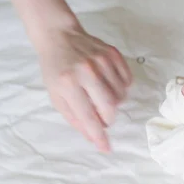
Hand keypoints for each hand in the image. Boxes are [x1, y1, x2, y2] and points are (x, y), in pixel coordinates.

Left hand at [38, 26, 131, 151]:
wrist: (59, 35)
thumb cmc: (55, 69)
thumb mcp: (57, 96)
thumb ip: (74, 117)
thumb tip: (93, 137)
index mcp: (68, 83)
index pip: (87, 115)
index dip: (98, 135)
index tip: (106, 148)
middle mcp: (86, 71)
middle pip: (110, 106)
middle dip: (109, 117)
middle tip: (102, 117)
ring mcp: (102, 60)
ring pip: (121, 94)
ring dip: (115, 102)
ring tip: (103, 96)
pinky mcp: (114, 53)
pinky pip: (128, 80)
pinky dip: (122, 88)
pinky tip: (111, 84)